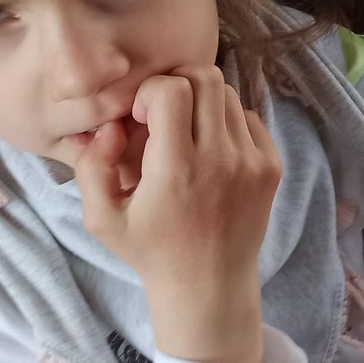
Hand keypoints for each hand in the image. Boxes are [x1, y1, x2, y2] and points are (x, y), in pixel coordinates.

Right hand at [77, 65, 281, 362]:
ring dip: (201, 103)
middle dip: (177, 85)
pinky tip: (210, 152)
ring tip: (186, 135)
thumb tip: (112, 125)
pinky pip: (248, 117)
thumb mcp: (102, 219)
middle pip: (205, 77)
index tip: (141, 119)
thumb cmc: (150, 251)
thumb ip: (92, 167)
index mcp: (177, 170)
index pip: (172, 90)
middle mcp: (220, 160)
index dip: (149, 93)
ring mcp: (252, 162)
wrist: (208, 285)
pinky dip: (226, 123)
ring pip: (227, 95)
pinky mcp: (271, 166)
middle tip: (163, 115)